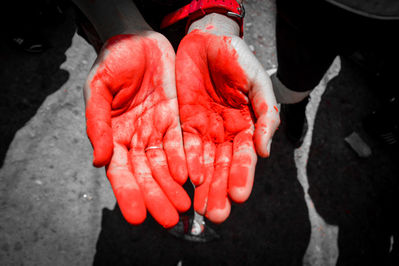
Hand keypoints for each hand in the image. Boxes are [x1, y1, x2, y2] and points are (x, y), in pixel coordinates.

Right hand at [85, 32, 189, 227]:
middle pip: (146, 174)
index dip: (128, 193)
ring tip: (183, 208)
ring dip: (173, 187)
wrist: (136, 39)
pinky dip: (184, 160)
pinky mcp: (174, 119)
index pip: (120, 171)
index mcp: (113, 135)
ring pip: (165, 164)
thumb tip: (99, 161)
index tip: (136, 216)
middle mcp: (135, 138)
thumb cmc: (111, 62)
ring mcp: (155, 130)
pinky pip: (180, 143)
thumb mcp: (97, 89)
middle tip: (168, 219)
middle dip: (156, 197)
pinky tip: (190, 178)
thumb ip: (97, 124)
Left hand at [175, 15, 279, 222]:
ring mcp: (205, 130)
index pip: (244, 158)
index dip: (242, 176)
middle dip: (220, 191)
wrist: (207, 40)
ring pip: (204, 164)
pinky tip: (187, 181)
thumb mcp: (258, 83)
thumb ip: (266, 115)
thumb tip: (264, 152)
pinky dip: (186, 164)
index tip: (238, 196)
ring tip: (200, 209)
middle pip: (223, 168)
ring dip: (203, 187)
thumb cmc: (238, 59)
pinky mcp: (185, 123)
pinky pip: (185, 147)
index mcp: (247, 127)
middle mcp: (226, 134)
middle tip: (216, 215)